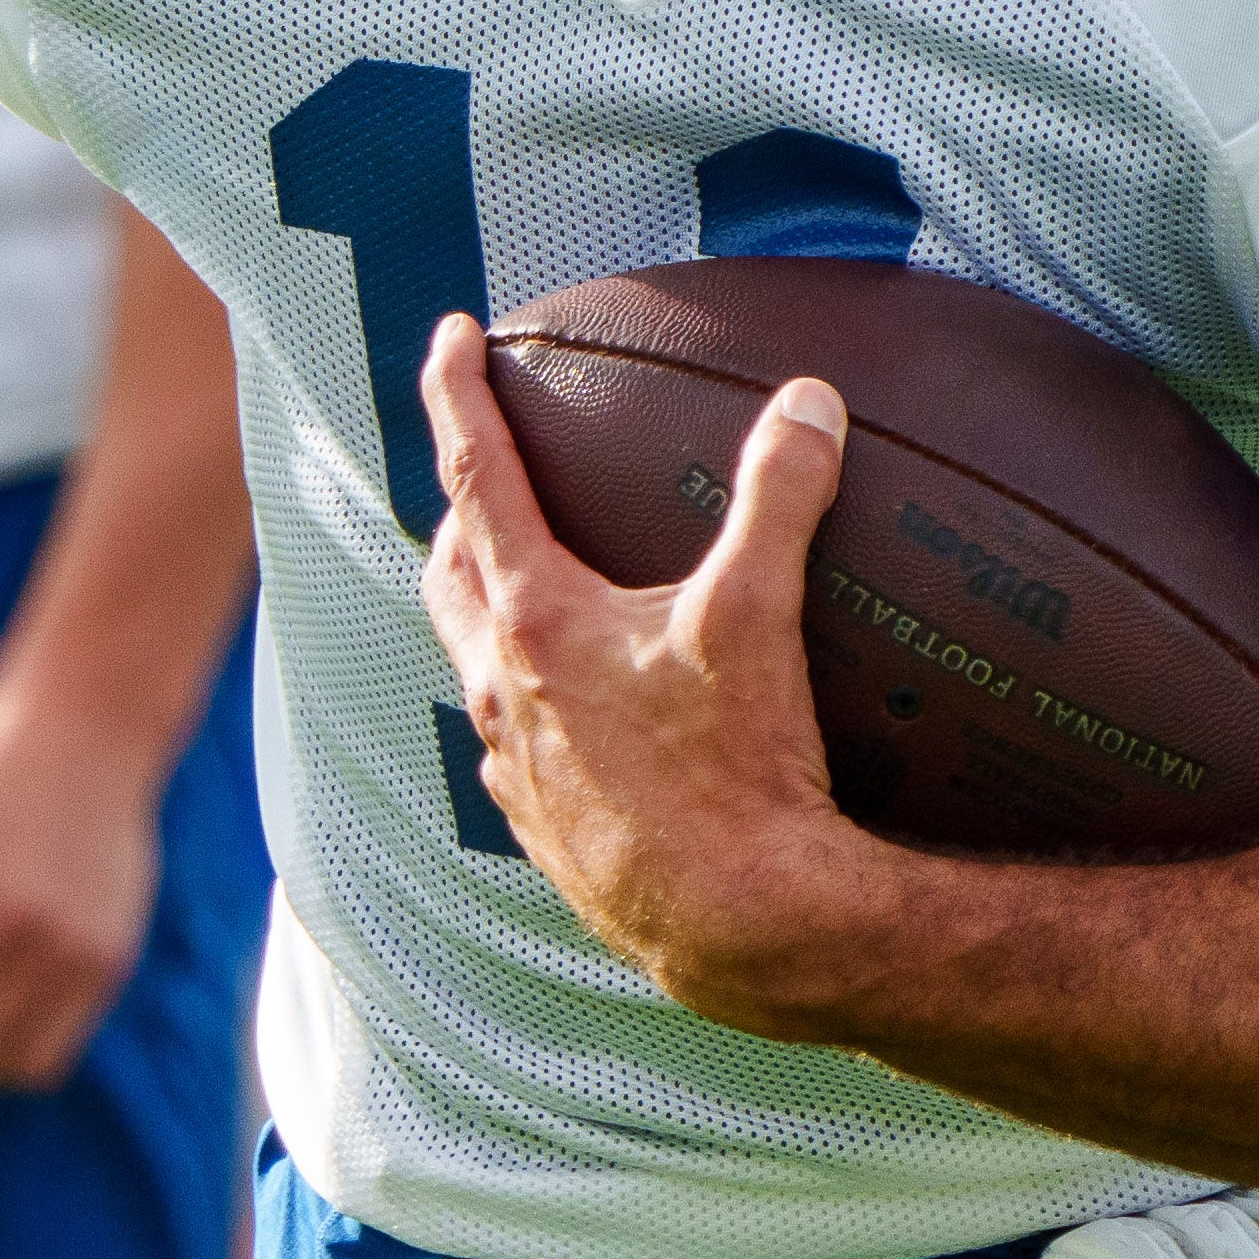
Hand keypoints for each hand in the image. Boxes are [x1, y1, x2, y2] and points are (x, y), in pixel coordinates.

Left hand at [412, 313, 884, 1020]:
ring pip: (472, 662)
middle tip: (484, 464)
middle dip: (460, 505)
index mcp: (539, 618)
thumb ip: (779, 496)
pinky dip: (524, 703)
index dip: (458, 393)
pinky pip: (511, 746)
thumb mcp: (761, 615)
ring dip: (484, 609)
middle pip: (452, 569)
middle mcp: (503, 688)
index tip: (450, 333)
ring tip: (520, 586)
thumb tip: (808, 401)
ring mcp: (514, 766)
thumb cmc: (742, 771)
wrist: (737, 925)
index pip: (480, 474)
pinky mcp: (541, 830)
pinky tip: (571, 715)